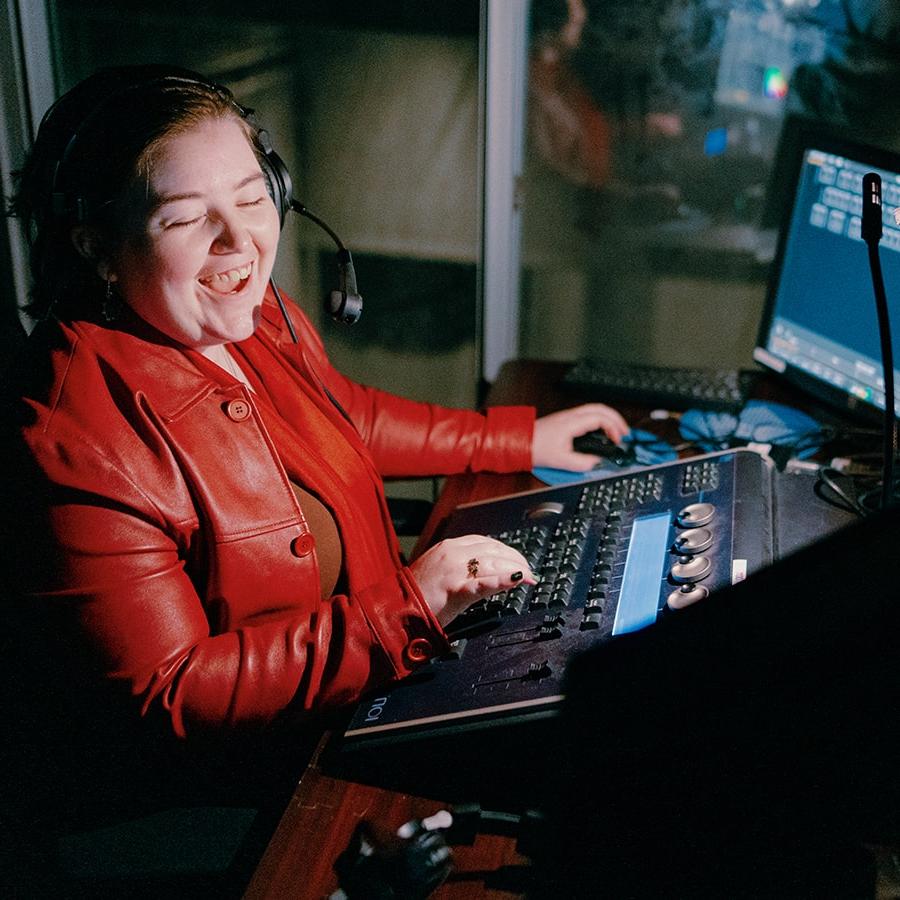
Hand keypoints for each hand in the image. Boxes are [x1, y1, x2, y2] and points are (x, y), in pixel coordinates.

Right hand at [410, 535, 536, 626]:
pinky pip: (483, 583)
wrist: (395, 610)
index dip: (507, 551)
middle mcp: (452, 552)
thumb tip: (489, 570)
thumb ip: (463, 567)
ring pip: (493, 563)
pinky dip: (502, 580)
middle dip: (516, 560)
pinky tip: (517, 580)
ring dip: (516, 570)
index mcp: (449, 546)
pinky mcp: (454, 588)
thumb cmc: (418, 595)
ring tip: (530, 578)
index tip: (520, 562)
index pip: (486, 542)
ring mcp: (453, 569)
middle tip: (531, 572)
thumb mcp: (442, 572)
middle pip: (494, 551)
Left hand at [532, 403, 629, 471]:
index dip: (613, 427)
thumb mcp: (561, 461)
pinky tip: (602, 430)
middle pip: (600, 408)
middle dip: (616, 419)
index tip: (618, 440)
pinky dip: (600, 419)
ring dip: (608, 418)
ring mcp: (567, 416)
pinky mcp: (565, 420)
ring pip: (594, 409)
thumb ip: (583, 463)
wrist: (518, 442)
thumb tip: (597, 462)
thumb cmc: (535, 448)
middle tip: (626, 433)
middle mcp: (571, 416)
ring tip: (617, 431)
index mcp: (571, 423)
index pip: (600, 417)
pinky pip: (587, 414)